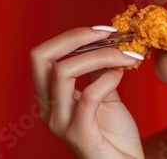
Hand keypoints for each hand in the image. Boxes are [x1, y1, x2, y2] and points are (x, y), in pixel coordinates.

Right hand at [30, 27, 144, 158]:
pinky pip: (88, 96)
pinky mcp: (78, 134)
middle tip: (109, 34)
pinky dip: (107, 78)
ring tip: (125, 55)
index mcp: (51, 97)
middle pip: (41, 58)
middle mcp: (49, 108)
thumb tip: (102, 44)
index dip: (72, 36)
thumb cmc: (115, 136)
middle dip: (75, 37)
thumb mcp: (105, 96)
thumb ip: (97, 73)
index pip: (43, 55)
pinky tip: (122, 74)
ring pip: (63, 71)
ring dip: (100, 55)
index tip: (104, 31)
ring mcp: (60, 122)